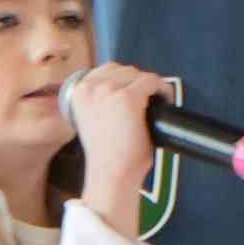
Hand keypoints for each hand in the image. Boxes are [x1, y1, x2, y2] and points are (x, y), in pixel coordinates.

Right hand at [62, 62, 174, 214]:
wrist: (111, 174)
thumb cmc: (107, 155)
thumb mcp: (93, 120)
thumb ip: (101, 101)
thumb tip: (124, 89)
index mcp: (78, 92)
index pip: (106, 70)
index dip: (124, 80)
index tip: (134, 90)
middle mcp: (91, 87)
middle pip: (123, 70)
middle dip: (137, 83)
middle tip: (148, 99)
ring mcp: (109, 91)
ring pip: (138, 74)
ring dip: (149, 85)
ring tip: (156, 100)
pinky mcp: (128, 98)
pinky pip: (152, 82)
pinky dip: (162, 89)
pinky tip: (165, 100)